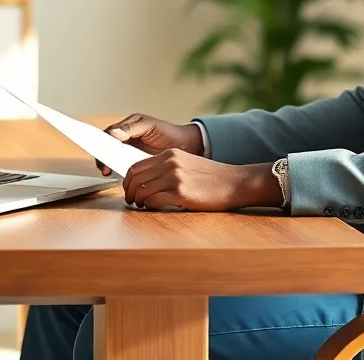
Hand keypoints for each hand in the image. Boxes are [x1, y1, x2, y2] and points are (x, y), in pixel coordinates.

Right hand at [96, 113, 203, 175]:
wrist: (185, 146)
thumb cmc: (168, 132)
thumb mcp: (150, 126)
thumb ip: (131, 129)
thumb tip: (113, 133)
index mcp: (127, 126)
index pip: (108, 133)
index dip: (100, 140)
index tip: (96, 147)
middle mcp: (126, 138)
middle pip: (106, 147)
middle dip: (102, 155)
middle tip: (102, 164)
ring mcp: (129, 151)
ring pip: (112, 158)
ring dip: (107, 164)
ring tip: (107, 170)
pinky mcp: (135, 163)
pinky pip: (122, 167)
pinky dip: (117, 170)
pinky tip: (116, 174)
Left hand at [122, 149, 281, 211]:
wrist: (235, 182)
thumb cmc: (212, 178)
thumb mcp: (187, 163)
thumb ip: (167, 167)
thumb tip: (147, 180)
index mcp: (170, 154)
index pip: (137, 165)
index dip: (128, 180)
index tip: (129, 189)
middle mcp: (169, 163)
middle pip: (135, 178)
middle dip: (129, 191)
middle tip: (131, 200)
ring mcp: (174, 177)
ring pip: (142, 190)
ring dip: (138, 201)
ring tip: (142, 206)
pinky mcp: (180, 193)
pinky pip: (153, 201)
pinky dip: (149, 206)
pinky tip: (153, 208)